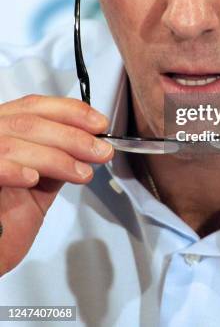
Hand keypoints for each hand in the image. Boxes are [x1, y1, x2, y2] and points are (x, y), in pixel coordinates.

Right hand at [0, 94, 113, 275]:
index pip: (35, 106)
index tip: (99, 124)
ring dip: (57, 157)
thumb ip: (57, 160)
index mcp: (2, 129)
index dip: (70, 111)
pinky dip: (16, 170)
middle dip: (73, 136)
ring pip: (16, 142)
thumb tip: (89, 146)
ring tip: (81, 173)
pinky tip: (34, 178)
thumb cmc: (5, 223)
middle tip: (100, 151)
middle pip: (29, 121)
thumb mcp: (39, 186)